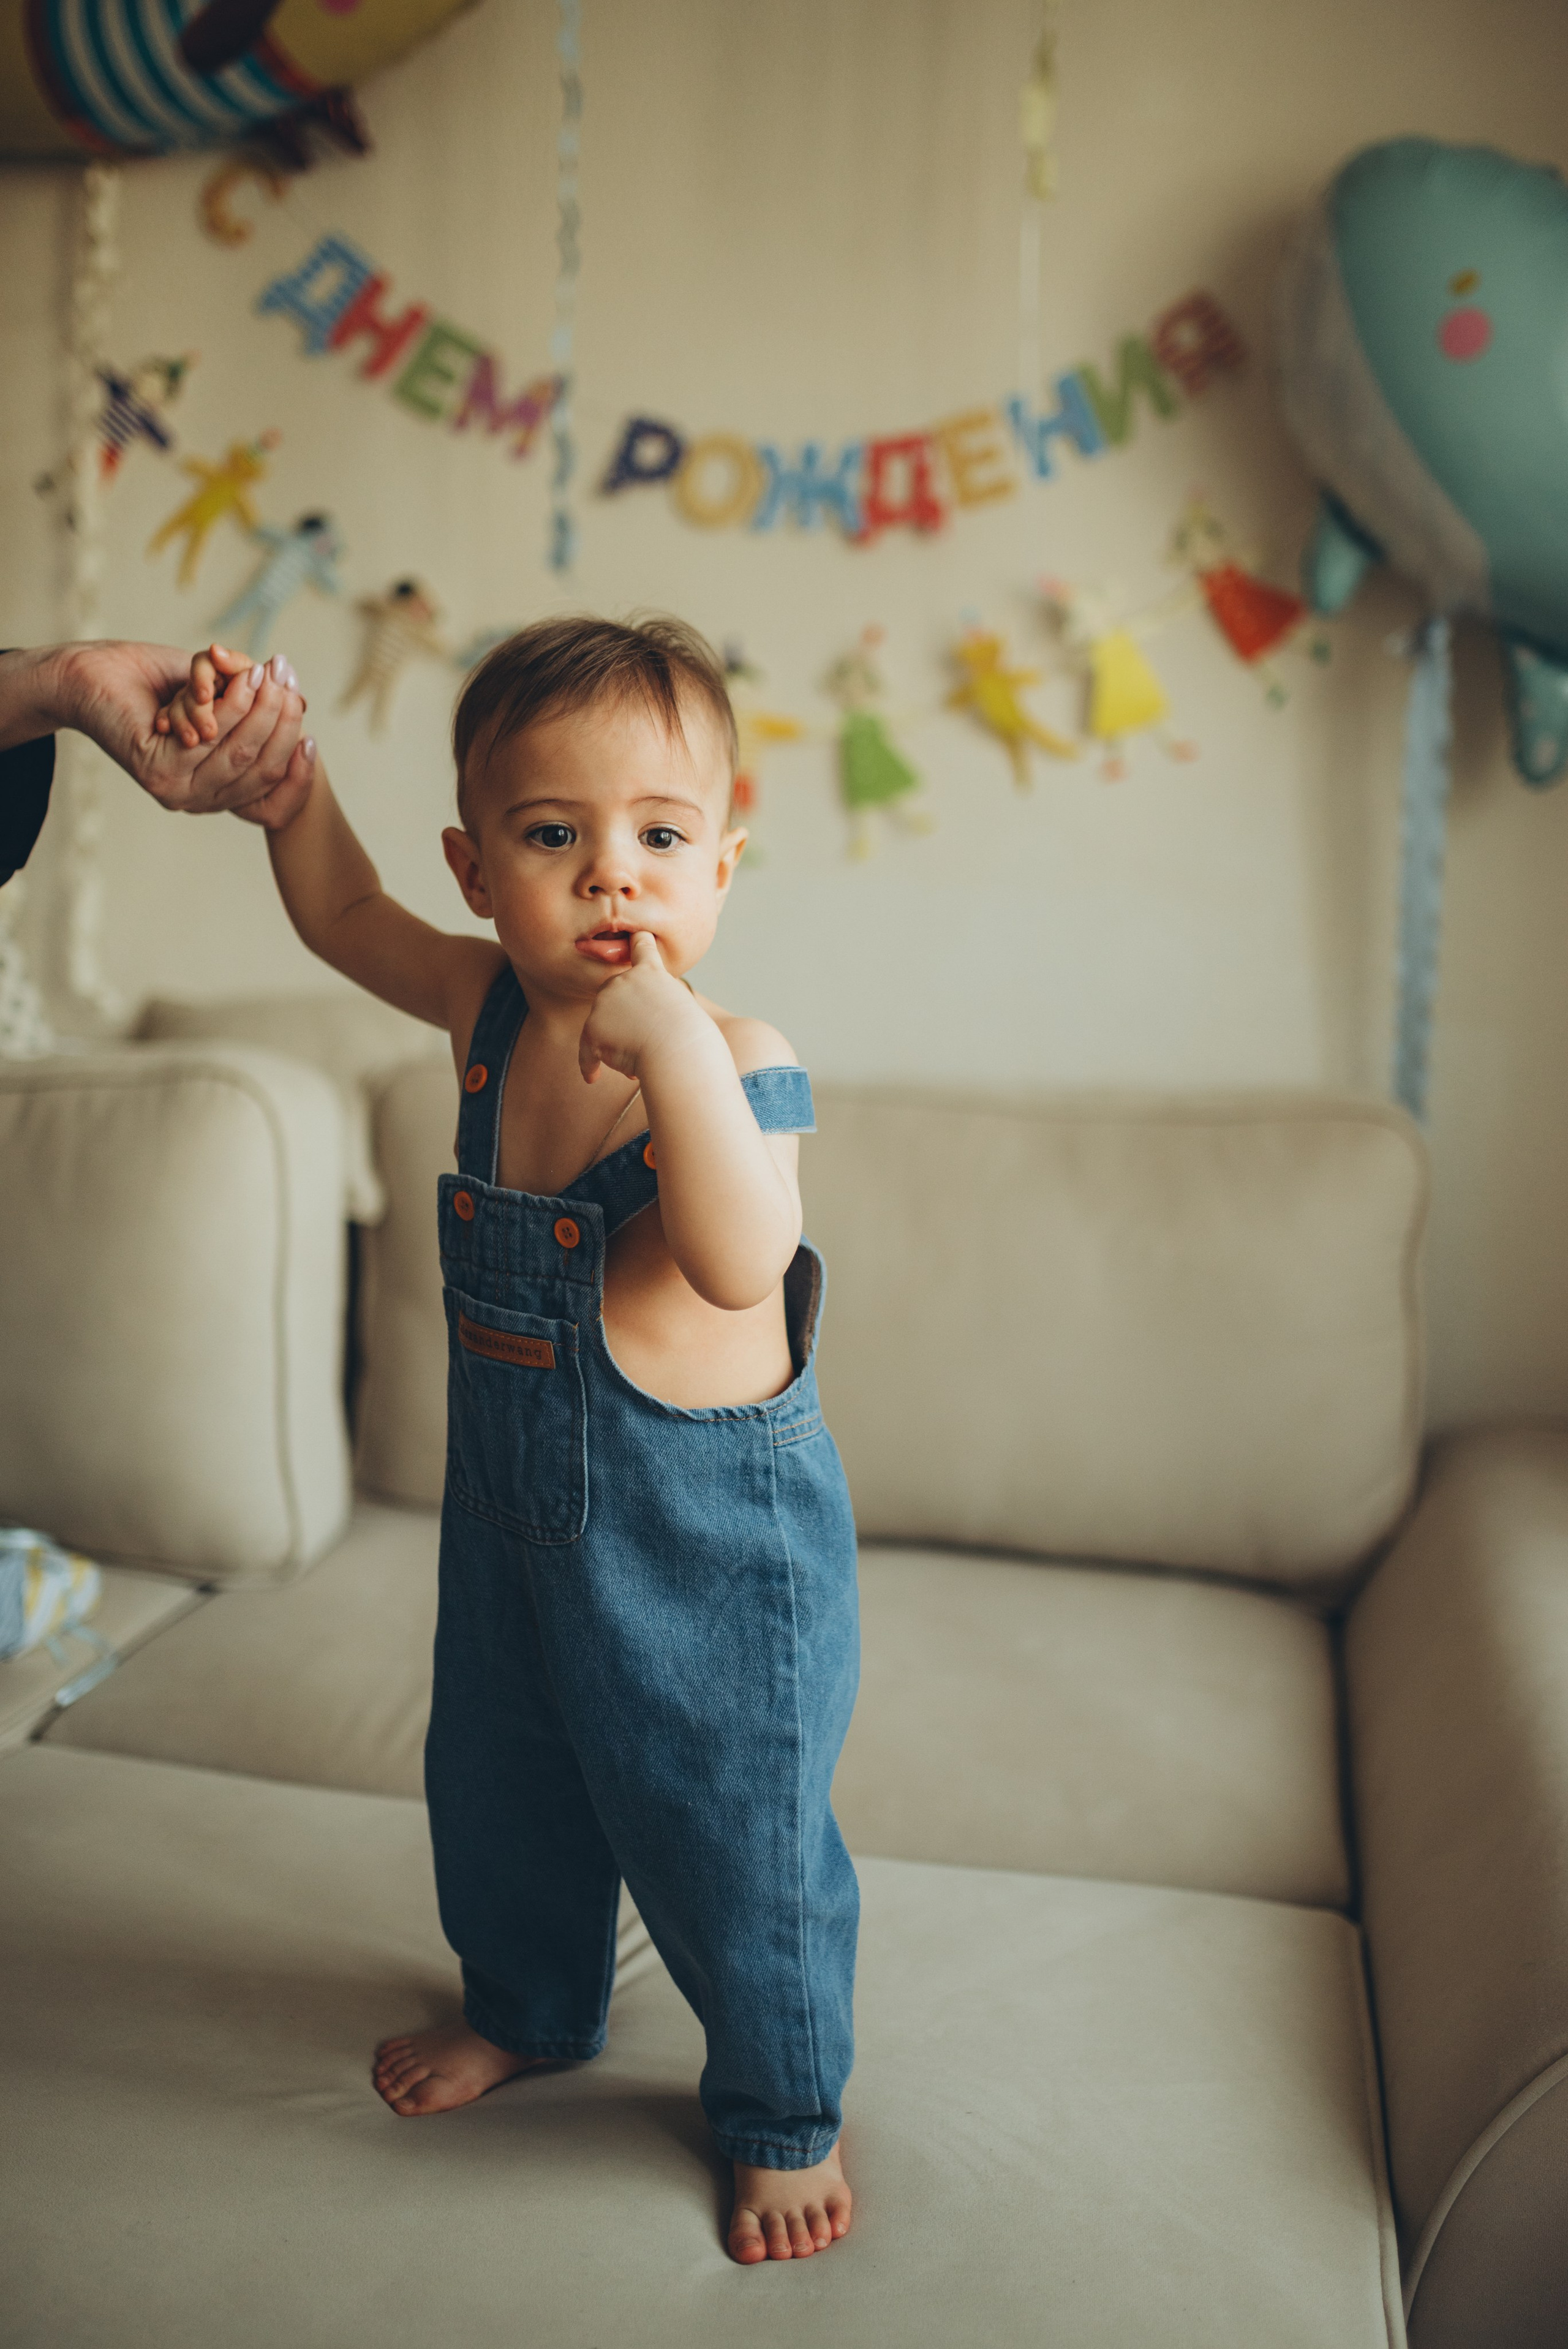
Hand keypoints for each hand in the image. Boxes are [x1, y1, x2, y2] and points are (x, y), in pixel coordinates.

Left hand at [54, 638, 307, 813]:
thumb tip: (300, 704)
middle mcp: (198, 800)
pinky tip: (238, 681)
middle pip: (260, 767)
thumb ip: (254, 705)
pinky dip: (226, 707)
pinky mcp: (156, 771)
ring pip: (238, 753)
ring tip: (265, 672)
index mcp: (217, 791)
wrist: (95, 674)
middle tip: (287, 679)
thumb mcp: (218, 693)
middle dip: (281, 720)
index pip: (272, 786)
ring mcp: (176, 791)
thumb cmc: (156, 682)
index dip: (299, 761)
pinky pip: (208, 739)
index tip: (309, 723)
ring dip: (258, 708)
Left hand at [578, 930, 695, 1083]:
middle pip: (614, 998)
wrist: (678, 1050)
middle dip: (622, 1021)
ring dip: (614, 1046)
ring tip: (637, 1064)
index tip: (636, 934)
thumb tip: (640, 1031)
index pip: (642, 948)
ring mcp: (605, 1002)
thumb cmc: (691, 1039)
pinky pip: (588, 1050)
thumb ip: (659, 1009)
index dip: (638, 942)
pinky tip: (593, 1078)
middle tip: (643, 1044)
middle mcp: (624, 980)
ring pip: (603, 1027)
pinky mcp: (593, 1026)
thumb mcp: (682, 1013)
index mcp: (652, 973)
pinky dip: (590, 1064)